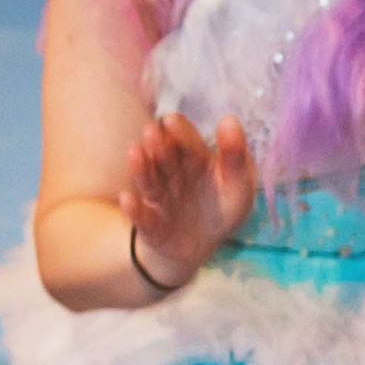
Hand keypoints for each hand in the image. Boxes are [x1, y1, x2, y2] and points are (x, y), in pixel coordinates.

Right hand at [118, 111, 253, 290]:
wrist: (200, 245)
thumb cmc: (221, 207)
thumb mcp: (238, 185)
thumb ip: (236, 157)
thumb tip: (229, 119)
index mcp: (193, 160)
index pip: (186, 142)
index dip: (180, 132)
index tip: (172, 121)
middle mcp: (171, 174)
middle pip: (164, 158)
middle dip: (159, 146)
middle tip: (153, 132)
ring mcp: (159, 199)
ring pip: (150, 182)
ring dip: (142, 169)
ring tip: (135, 152)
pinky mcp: (151, 226)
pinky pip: (142, 218)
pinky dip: (134, 210)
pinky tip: (127, 199)